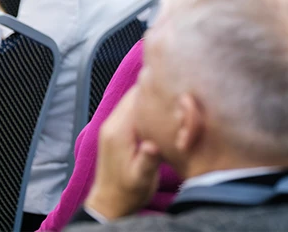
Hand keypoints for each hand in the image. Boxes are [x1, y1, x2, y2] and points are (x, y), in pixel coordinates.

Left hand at [84, 87, 161, 220]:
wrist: (110, 203)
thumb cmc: (128, 192)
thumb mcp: (141, 179)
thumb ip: (147, 161)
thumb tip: (152, 145)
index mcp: (118, 131)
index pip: (136, 97)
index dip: (154, 88)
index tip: (174, 85)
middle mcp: (112, 124)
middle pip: (134, 94)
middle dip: (154, 90)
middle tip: (177, 90)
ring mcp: (112, 126)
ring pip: (132, 100)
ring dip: (149, 98)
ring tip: (171, 99)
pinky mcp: (115, 131)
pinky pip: (130, 110)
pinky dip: (144, 107)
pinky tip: (159, 113)